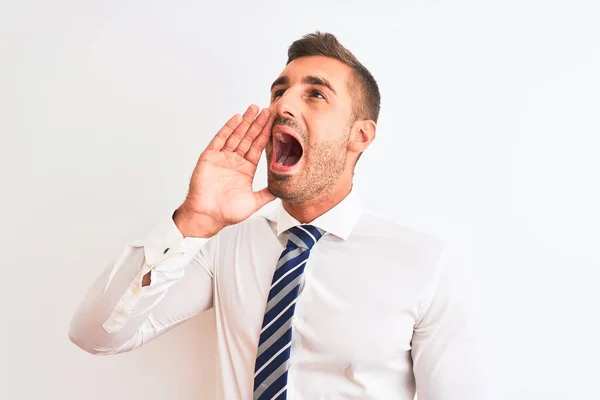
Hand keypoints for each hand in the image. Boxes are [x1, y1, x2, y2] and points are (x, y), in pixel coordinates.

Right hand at [175, 105, 275, 236]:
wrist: (207, 216)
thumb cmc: (227, 212)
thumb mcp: (253, 202)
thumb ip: (267, 194)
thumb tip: (282, 189)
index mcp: (246, 170)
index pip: (258, 148)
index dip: (265, 135)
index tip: (273, 123)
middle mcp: (235, 162)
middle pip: (248, 138)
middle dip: (257, 124)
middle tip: (266, 110)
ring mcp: (222, 158)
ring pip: (236, 136)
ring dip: (245, 122)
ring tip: (253, 109)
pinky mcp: (210, 157)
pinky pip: (220, 139)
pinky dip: (228, 128)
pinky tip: (236, 118)